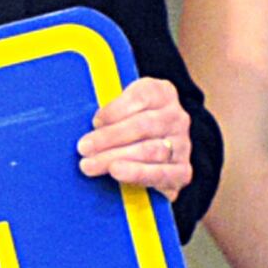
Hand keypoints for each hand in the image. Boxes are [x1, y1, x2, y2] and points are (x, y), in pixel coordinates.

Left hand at [76, 76, 197, 194]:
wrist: (157, 153)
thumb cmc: (130, 126)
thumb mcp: (122, 108)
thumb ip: (110, 110)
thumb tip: (88, 125)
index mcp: (162, 93)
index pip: (142, 96)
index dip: (116, 109)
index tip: (94, 121)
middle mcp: (177, 117)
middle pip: (144, 126)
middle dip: (109, 137)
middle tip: (84, 148)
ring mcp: (183, 145)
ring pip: (150, 150)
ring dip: (116, 157)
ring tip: (91, 165)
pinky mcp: (183, 171)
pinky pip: (161, 173)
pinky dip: (137, 173)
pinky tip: (117, 172)